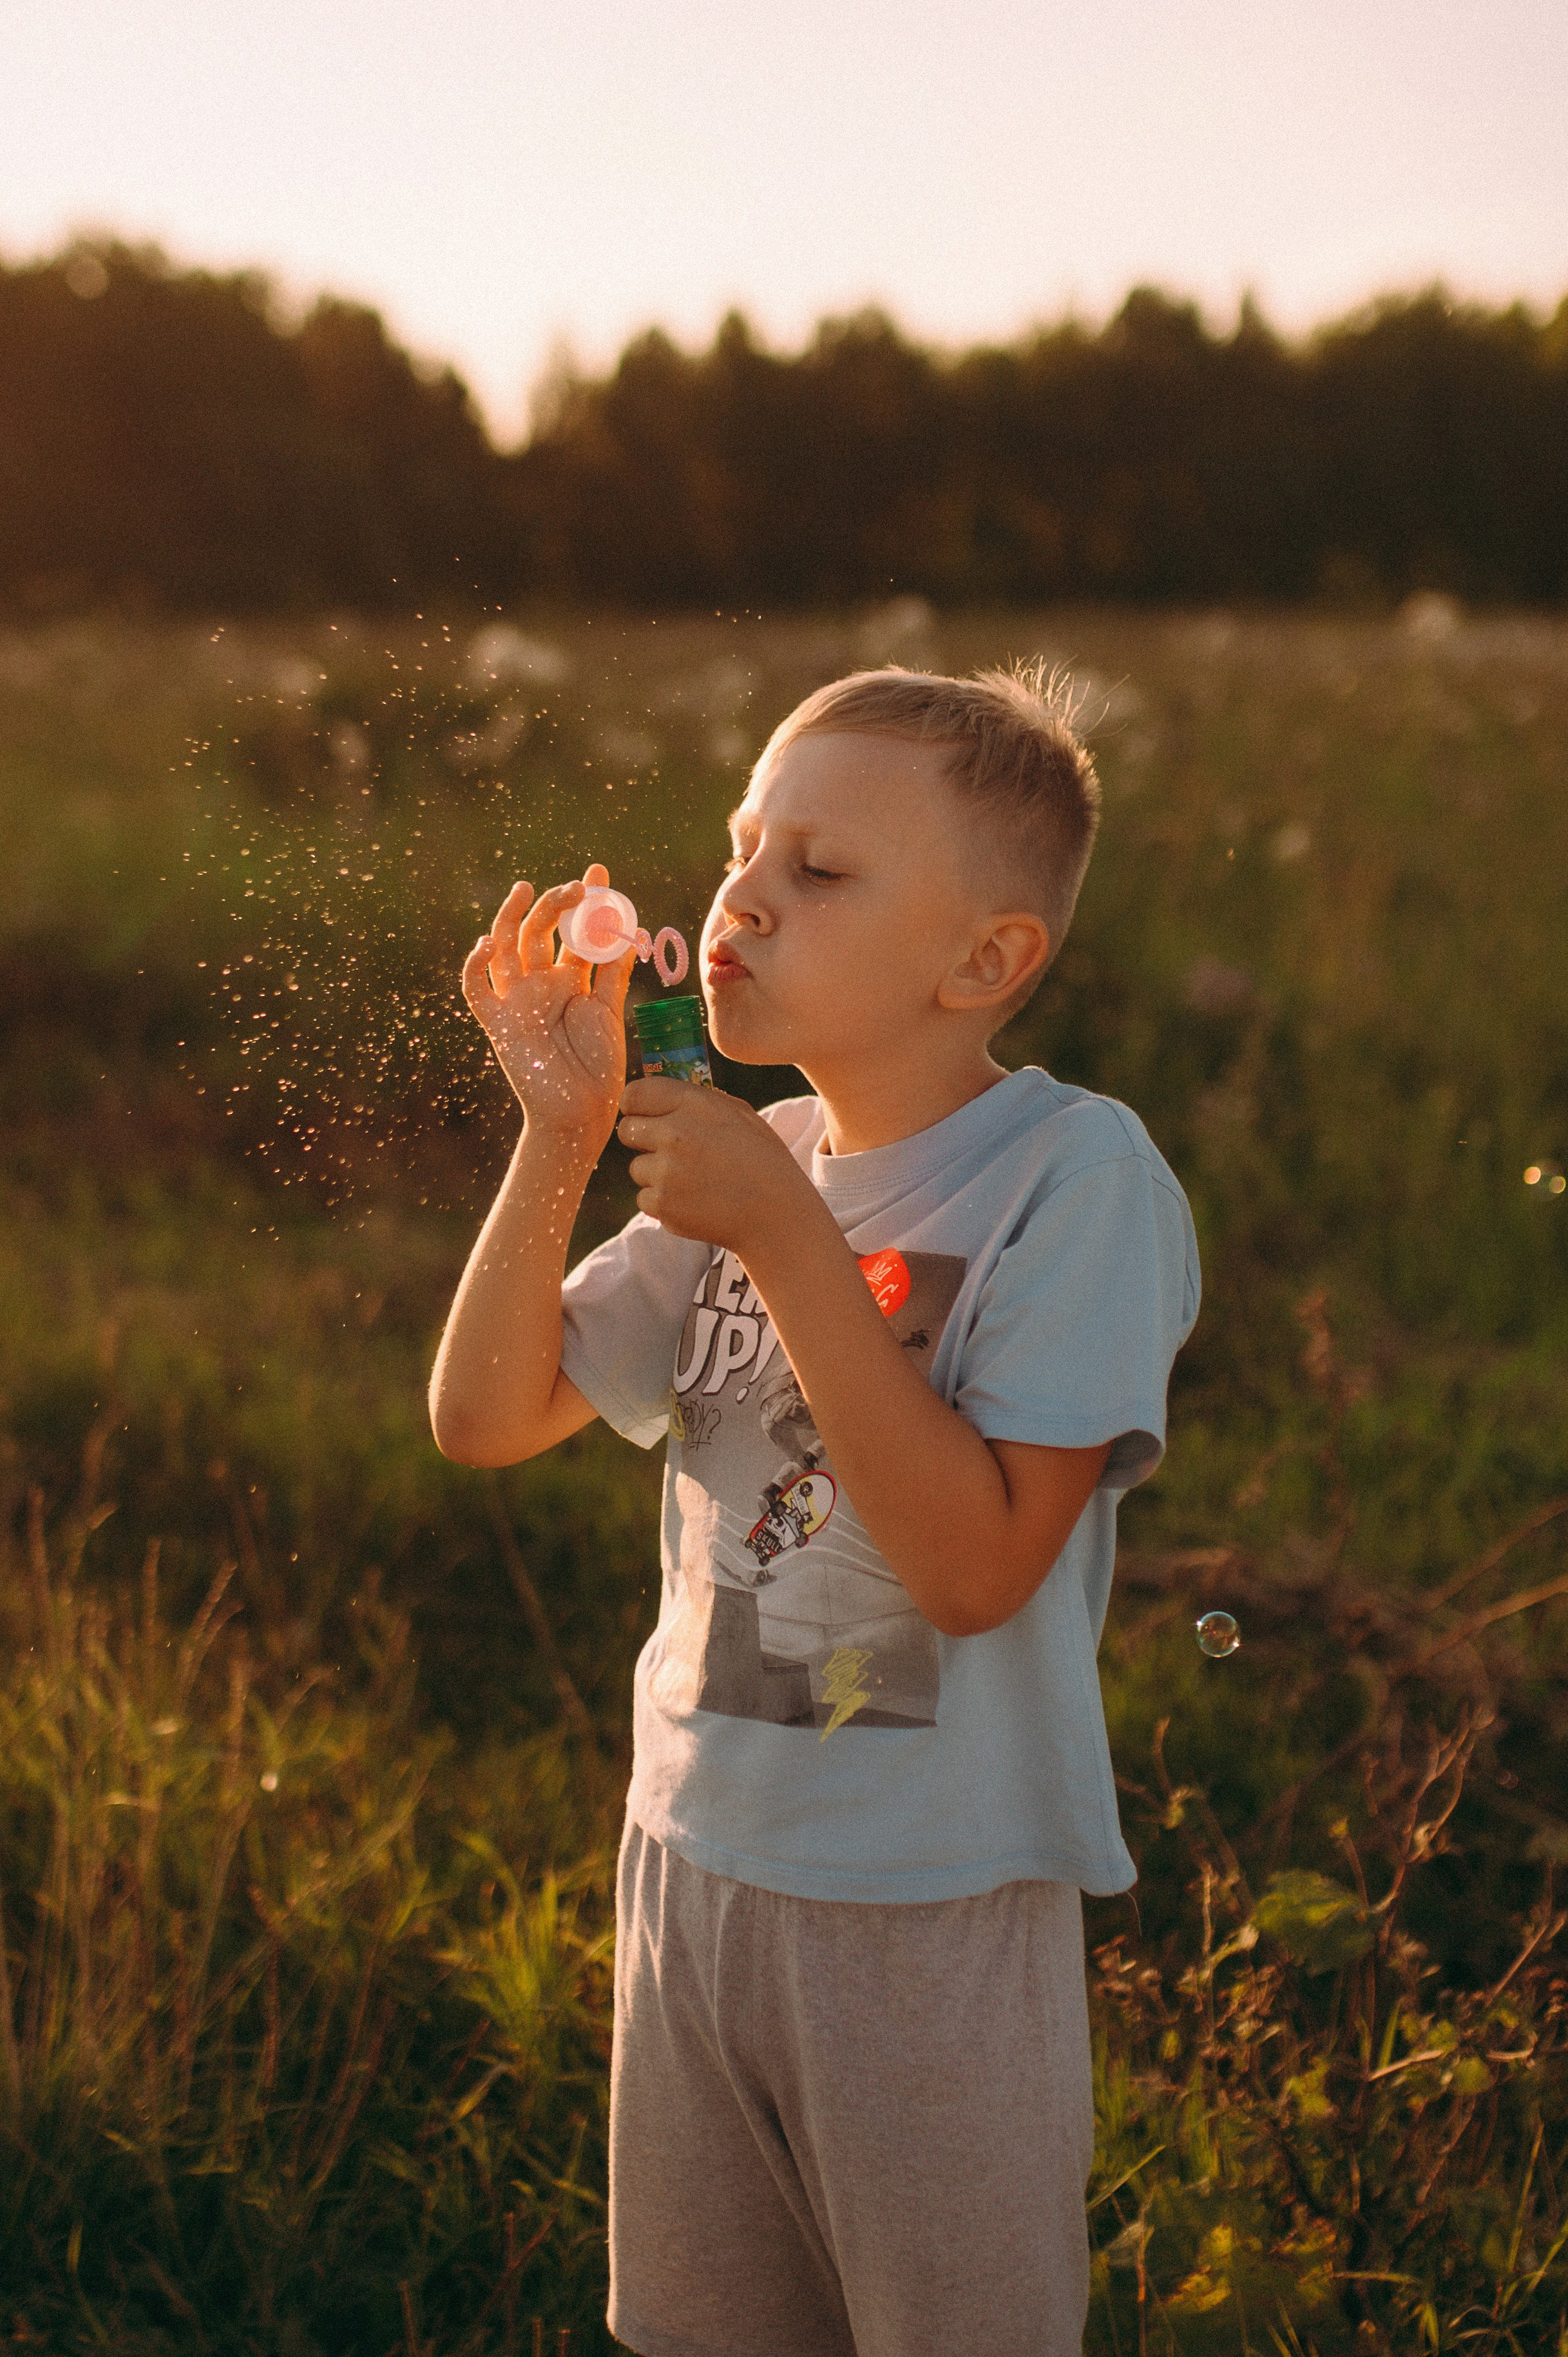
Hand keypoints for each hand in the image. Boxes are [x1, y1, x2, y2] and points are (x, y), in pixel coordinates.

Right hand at [463, 865, 632, 1142]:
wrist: (581, 1113)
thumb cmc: (598, 1067)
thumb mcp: (609, 1011)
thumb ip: (613, 972)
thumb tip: (625, 930)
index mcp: (569, 980)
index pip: (574, 931)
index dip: (585, 902)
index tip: (599, 872)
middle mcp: (541, 983)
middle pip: (540, 931)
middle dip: (556, 904)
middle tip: (579, 888)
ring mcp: (517, 999)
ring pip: (506, 947)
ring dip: (515, 917)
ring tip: (530, 889)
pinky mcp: (497, 1022)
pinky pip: (476, 989)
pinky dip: (475, 965)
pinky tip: (488, 942)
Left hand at [616, 1077, 824, 1254]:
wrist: (776, 1214)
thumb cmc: (761, 1161)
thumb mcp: (738, 1115)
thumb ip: (695, 1101)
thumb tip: (658, 1096)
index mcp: (694, 1104)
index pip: (634, 1095)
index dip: (634, 1106)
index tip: (641, 1116)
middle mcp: (675, 1134)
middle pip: (627, 1131)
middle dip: (642, 1140)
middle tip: (671, 1153)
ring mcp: (666, 1171)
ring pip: (637, 1168)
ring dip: (656, 1176)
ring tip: (695, 1182)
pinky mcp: (662, 1204)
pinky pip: (644, 1199)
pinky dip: (663, 1203)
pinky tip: (694, 1202)